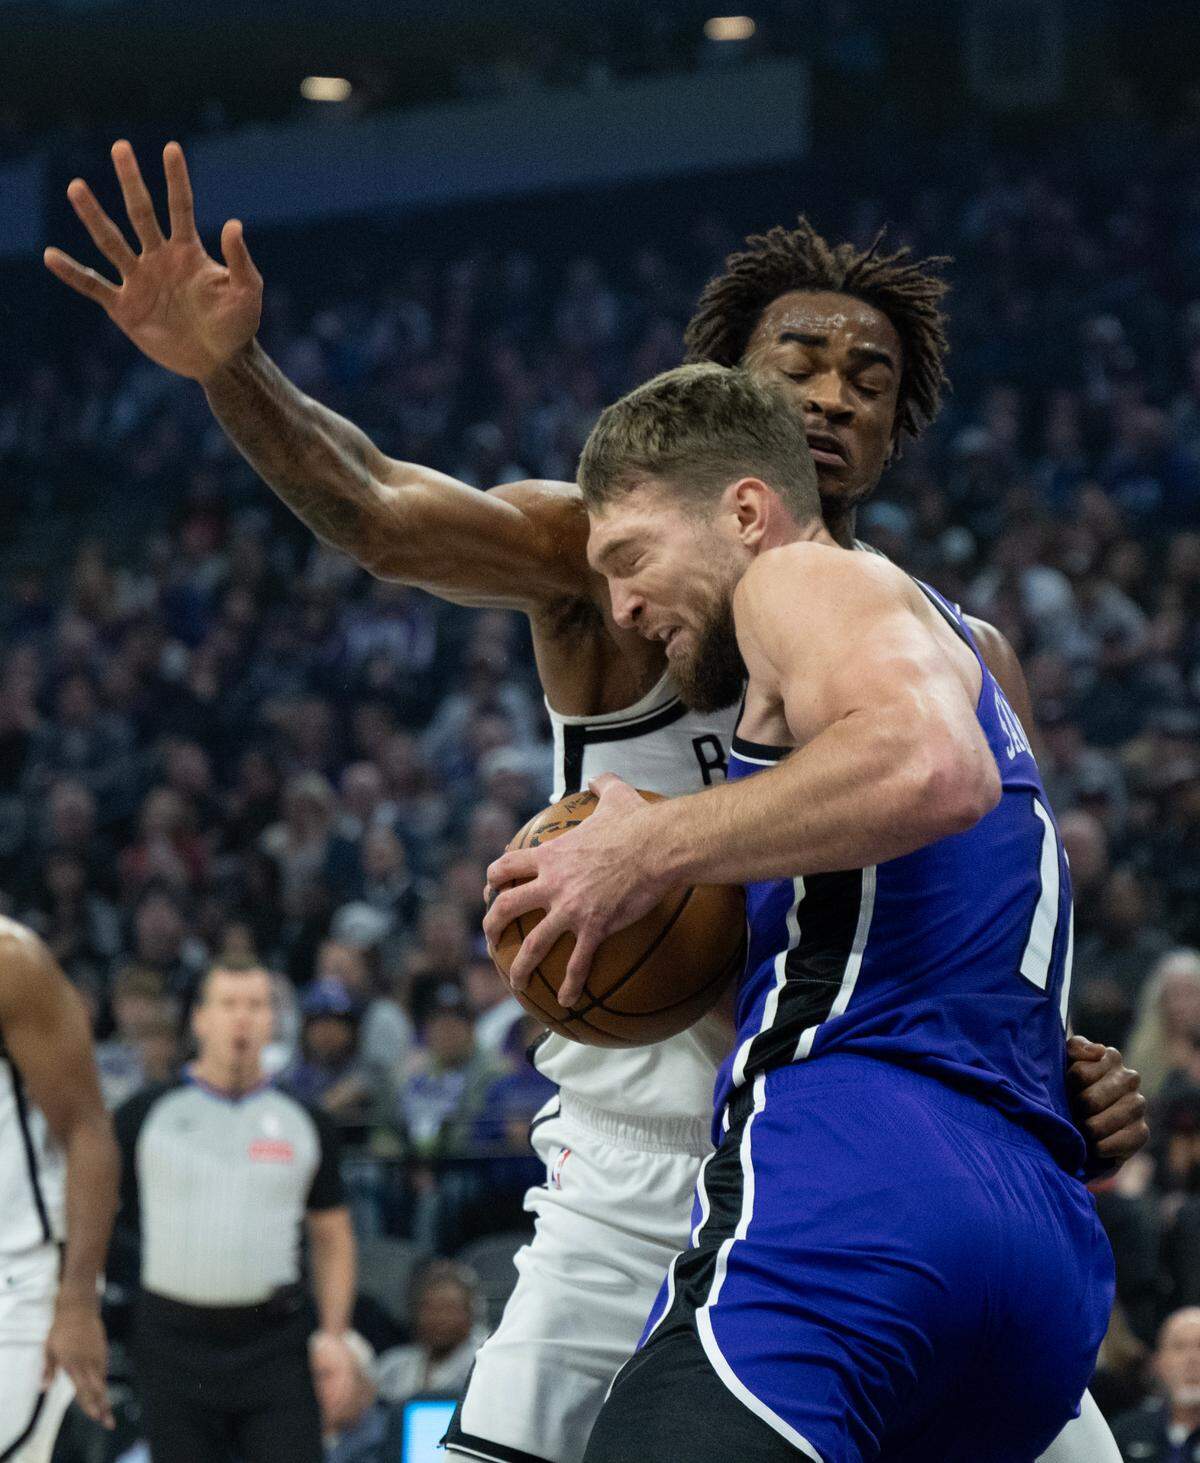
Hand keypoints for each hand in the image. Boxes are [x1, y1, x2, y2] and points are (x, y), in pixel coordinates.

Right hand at [43, 139, 261, 382]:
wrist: (220, 361)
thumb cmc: (238, 326)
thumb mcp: (247, 292)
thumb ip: (240, 259)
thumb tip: (233, 223)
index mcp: (188, 251)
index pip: (180, 207)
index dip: (177, 179)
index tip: (171, 147)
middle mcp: (160, 258)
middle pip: (141, 213)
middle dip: (131, 181)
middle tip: (121, 146)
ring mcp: (140, 280)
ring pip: (111, 242)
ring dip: (94, 216)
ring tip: (77, 187)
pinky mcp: (125, 307)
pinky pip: (94, 285)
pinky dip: (72, 273)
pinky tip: (50, 256)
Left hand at [43, 1296, 112, 1428]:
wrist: (79, 1307)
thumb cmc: (60, 1329)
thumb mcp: (49, 1348)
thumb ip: (48, 1369)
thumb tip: (44, 1388)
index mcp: (73, 1363)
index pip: (83, 1389)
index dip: (89, 1405)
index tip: (96, 1417)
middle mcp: (88, 1361)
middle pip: (98, 1389)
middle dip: (104, 1407)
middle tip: (109, 1423)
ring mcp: (98, 1355)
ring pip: (102, 1381)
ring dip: (105, 1398)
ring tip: (107, 1413)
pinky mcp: (102, 1349)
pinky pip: (103, 1370)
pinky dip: (102, 1382)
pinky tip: (102, 1390)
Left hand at [484, 774, 667, 1006]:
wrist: (658, 846)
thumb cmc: (638, 822)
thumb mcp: (615, 795)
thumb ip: (601, 785)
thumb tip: (598, 777)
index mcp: (551, 855)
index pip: (506, 866)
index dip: (492, 880)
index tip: (490, 890)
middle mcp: (552, 884)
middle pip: (505, 907)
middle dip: (491, 925)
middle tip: (490, 938)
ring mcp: (570, 908)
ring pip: (532, 943)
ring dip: (518, 966)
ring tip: (514, 982)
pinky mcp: (594, 927)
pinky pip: (576, 962)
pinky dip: (569, 984)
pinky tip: (565, 1001)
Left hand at [1066, 1035, 1148, 1173]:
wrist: (1077, 1125)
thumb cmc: (1067, 1087)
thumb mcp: (1063, 1061)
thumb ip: (1076, 1048)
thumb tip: (1098, 1052)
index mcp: (1110, 1057)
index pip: (1080, 1074)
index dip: (1067, 1086)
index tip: (1066, 1088)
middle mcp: (1129, 1078)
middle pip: (1090, 1100)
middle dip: (1075, 1111)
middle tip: (1072, 1112)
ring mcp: (1138, 1105)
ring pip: (1099, 1125)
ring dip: (1085, 1131)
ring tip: (1080, 1129)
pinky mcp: (1141, 1132)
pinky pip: (1115, 1144)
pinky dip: (1100, 1148)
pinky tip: (1094, 1145)